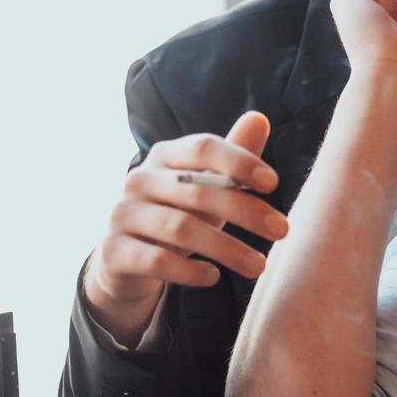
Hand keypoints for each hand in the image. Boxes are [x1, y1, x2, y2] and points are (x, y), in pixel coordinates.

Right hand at [84, 110, 287, 344]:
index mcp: (165, 155)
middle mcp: (139, 179)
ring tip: (259, 265)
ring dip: (227, 248)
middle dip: (246, 212)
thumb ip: (233, 156)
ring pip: (180, 229)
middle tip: (283, 231)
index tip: (273, 183)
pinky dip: (189, 270)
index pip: (203, 147)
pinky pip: (155, 261)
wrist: (129, 258)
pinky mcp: (113, 251)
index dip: (239, 161)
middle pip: (198, 191)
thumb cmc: (181, 212)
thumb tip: (260, 119)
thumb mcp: (209, 186)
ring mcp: (122, 215)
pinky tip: (214, 277)